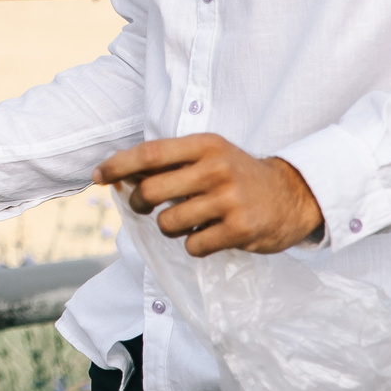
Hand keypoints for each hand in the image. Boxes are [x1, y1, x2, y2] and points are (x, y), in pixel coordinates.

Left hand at [92, 133, 322, 255]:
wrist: (292, 195)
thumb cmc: (237, 175)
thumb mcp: (208, 156)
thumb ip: (169, 162)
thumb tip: (117, 174)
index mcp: (205, 144)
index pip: (150, 153)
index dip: (118, 165)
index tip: (98, 175)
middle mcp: (217, 168)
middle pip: (151, 191)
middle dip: (140, 204)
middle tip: (147, 207)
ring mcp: (230, 199)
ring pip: (169, 223)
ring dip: (169, 228)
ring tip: (187, 222)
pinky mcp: (241, 229)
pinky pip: (193, 245)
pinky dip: (193, 245)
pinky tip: (209, 235)